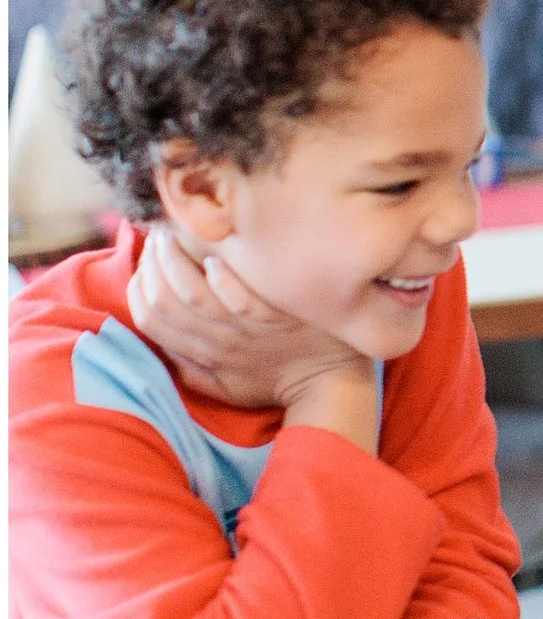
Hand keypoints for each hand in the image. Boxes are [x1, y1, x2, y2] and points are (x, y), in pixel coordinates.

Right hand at [128, 229, 364, 409]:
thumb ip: (191, 367)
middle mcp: (216, 342)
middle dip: (153, 264)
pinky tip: (217, 260)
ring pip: (194, 297)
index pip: (149, 318)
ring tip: (178, 232)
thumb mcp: (224, 386)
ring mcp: (246, 331)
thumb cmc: (277, 381)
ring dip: (179, 263)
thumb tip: (163, 341)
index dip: (138, 285)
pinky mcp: (277, 321)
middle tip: (158, 234)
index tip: (145, 258)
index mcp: (201, 353)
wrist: (329, 384)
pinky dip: (225, 281)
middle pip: (164, 302)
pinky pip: (242, 302)